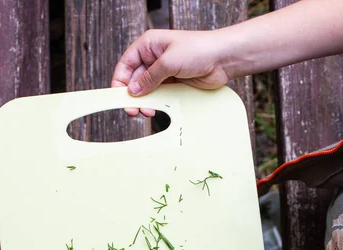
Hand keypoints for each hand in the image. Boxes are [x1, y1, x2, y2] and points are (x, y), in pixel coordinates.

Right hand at [111, 30, 229, 116]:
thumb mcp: (168, 62)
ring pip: (146, 90)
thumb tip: (133, 91)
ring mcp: (164, 71)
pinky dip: (156, 103)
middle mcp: (154, 57)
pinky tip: (156, 109)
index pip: (126, 64)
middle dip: (133, 96)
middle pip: (135, 79)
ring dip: (144, 102)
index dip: (120, 81)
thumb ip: (149, 78)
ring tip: (147, 111)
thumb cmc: (198, 50)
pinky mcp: (173, 83)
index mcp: (148, 45)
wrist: (223, 59)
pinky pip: (159, 95)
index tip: (119, 96)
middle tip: (133, 110)